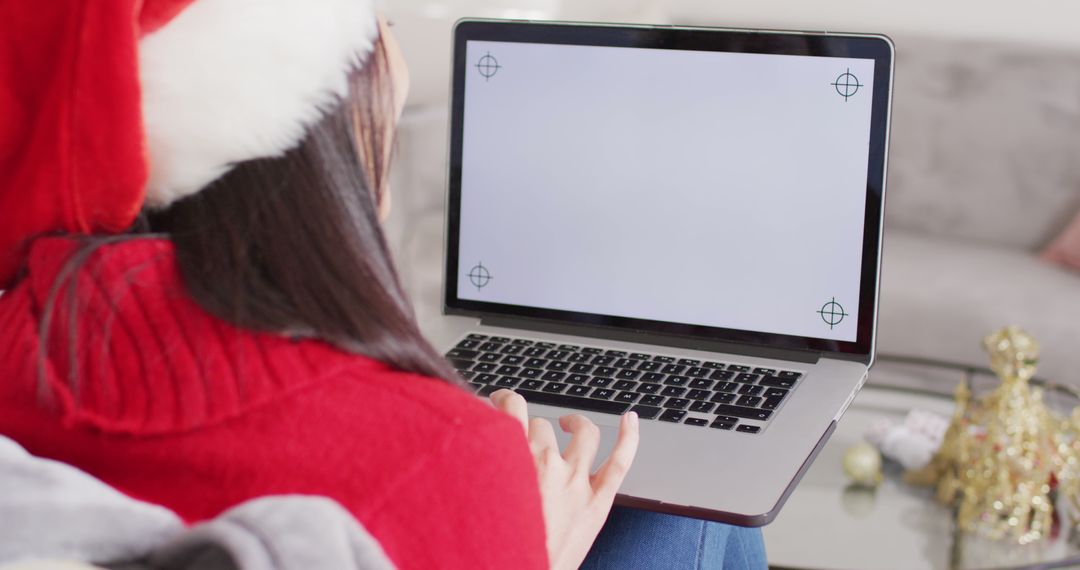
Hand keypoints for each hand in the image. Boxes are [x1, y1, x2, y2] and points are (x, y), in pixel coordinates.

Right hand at [490, 389, 639, 569]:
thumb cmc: (491, 542)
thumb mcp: (472, 495)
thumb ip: (476, 464)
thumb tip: (471, 444)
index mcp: (512, 457)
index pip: (512, 409)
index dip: (506, 400)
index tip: (501, 403)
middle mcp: (547, 462)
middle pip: (543, 425)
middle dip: (534, 427)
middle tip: (526, 437)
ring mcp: (576, 481)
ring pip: (584, 433)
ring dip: (576, 423)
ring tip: (570, 423)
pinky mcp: (598, 502)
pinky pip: (619, 461)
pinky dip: (629, 438)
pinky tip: (631, 420)